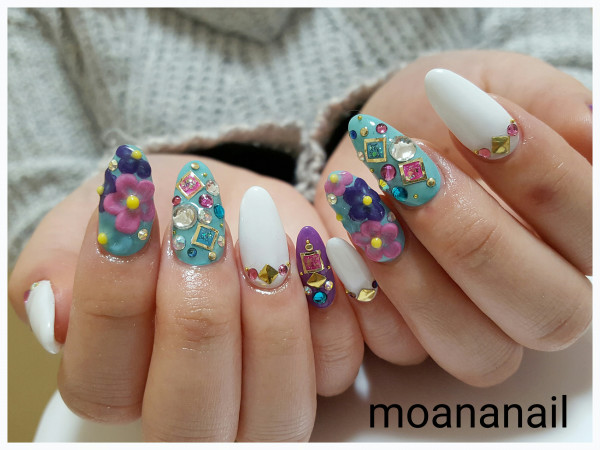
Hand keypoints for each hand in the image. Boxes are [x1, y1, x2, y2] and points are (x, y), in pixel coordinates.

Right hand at [8, 154, 372, 439]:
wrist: (216, 200)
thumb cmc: (155, 216)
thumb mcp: (91, 217)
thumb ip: (57, 263)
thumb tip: (57, 310)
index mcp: (120, 384)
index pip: (101, 383)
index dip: (116, 296)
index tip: (135, 220)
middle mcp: (193, 413)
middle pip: (192, 412)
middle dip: (196, 311)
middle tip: (199, 233)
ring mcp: (264, 403)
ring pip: (276, 409)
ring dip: (270, 310)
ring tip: (258, 229)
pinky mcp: (325, 371)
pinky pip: (338, 365)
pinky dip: (329, 302)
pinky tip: (308, 244)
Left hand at [314, 50, 591, 386]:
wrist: (379, 140)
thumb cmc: (443, 113)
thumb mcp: (492, 80)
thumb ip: (546, 100)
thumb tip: (592, 127)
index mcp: (578, 233)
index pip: (592, 225)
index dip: (538, 175)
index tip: (473, 116)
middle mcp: (540, 294)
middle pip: (548, 310)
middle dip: (473, 236)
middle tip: (413, 169)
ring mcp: (479, 328)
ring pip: (479, 351)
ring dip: (416, 276)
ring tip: (367, 200)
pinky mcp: (414, 340)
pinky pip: (403, 350)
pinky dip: (368, 298)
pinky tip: (339, 243)